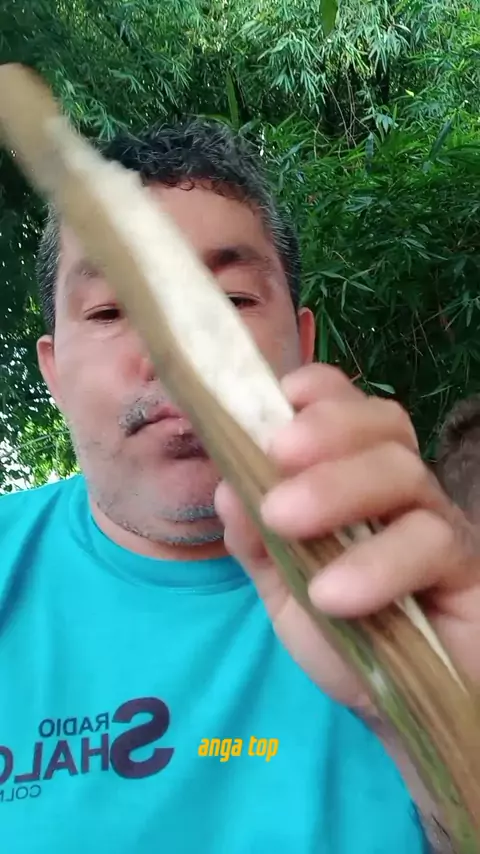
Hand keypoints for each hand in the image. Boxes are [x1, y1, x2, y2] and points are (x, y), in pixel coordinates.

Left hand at [214, 363, 479, 712]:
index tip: (284, 393)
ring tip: (284, 519)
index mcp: (353, 479)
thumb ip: (255, 542)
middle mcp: (398, 489)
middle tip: (277, 452)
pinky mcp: (463, 568)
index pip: (350, 413)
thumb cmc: (340, 633)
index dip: (324, 392)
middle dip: (327, 428)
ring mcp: (435, 523)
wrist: (390, 705)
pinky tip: (331, 594)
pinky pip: (431, 544)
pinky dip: (377, 562)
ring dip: (338, 488)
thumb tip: (228, 489)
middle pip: (381, 427)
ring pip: (403, 472)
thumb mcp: (283, 587)